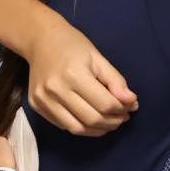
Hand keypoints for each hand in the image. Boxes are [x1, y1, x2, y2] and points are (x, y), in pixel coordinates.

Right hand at [24, 24, 138, 136]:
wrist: (40, 40)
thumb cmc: (72, 46)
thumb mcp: (98, 58)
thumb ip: (116, 81)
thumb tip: (132, 102)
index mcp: (74, 74)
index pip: (104, 104)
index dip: (121, 110)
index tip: (129, 107)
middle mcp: (56, 90)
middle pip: (91, 119)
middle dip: (113, 122)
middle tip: (122, 117)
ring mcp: (43, 100)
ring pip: (77, 129)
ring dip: (98, 130)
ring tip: (109, 122)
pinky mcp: (37, 106)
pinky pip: (64, 126)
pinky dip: (82, 127)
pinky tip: (91, 120)